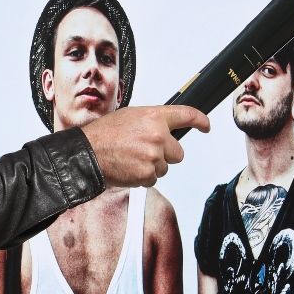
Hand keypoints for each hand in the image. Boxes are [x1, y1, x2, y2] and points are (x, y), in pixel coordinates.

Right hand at [82, 105, 209, 187]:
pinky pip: (153, 179)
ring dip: (152, 166)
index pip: (187, 115)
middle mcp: (158, 135)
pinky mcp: (148, 173)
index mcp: (154, 116)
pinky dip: (143, 176)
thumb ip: (151, 122)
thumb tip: (164, 129)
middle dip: (165, 154)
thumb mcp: (130, 117)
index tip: (206, 125)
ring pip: (165, 167)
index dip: (200, 120)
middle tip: (144, 151)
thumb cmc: (104, 134)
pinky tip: (128, 168)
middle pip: (178, 152)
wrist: (87, 152)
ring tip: (131, 158)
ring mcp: (154, 155)